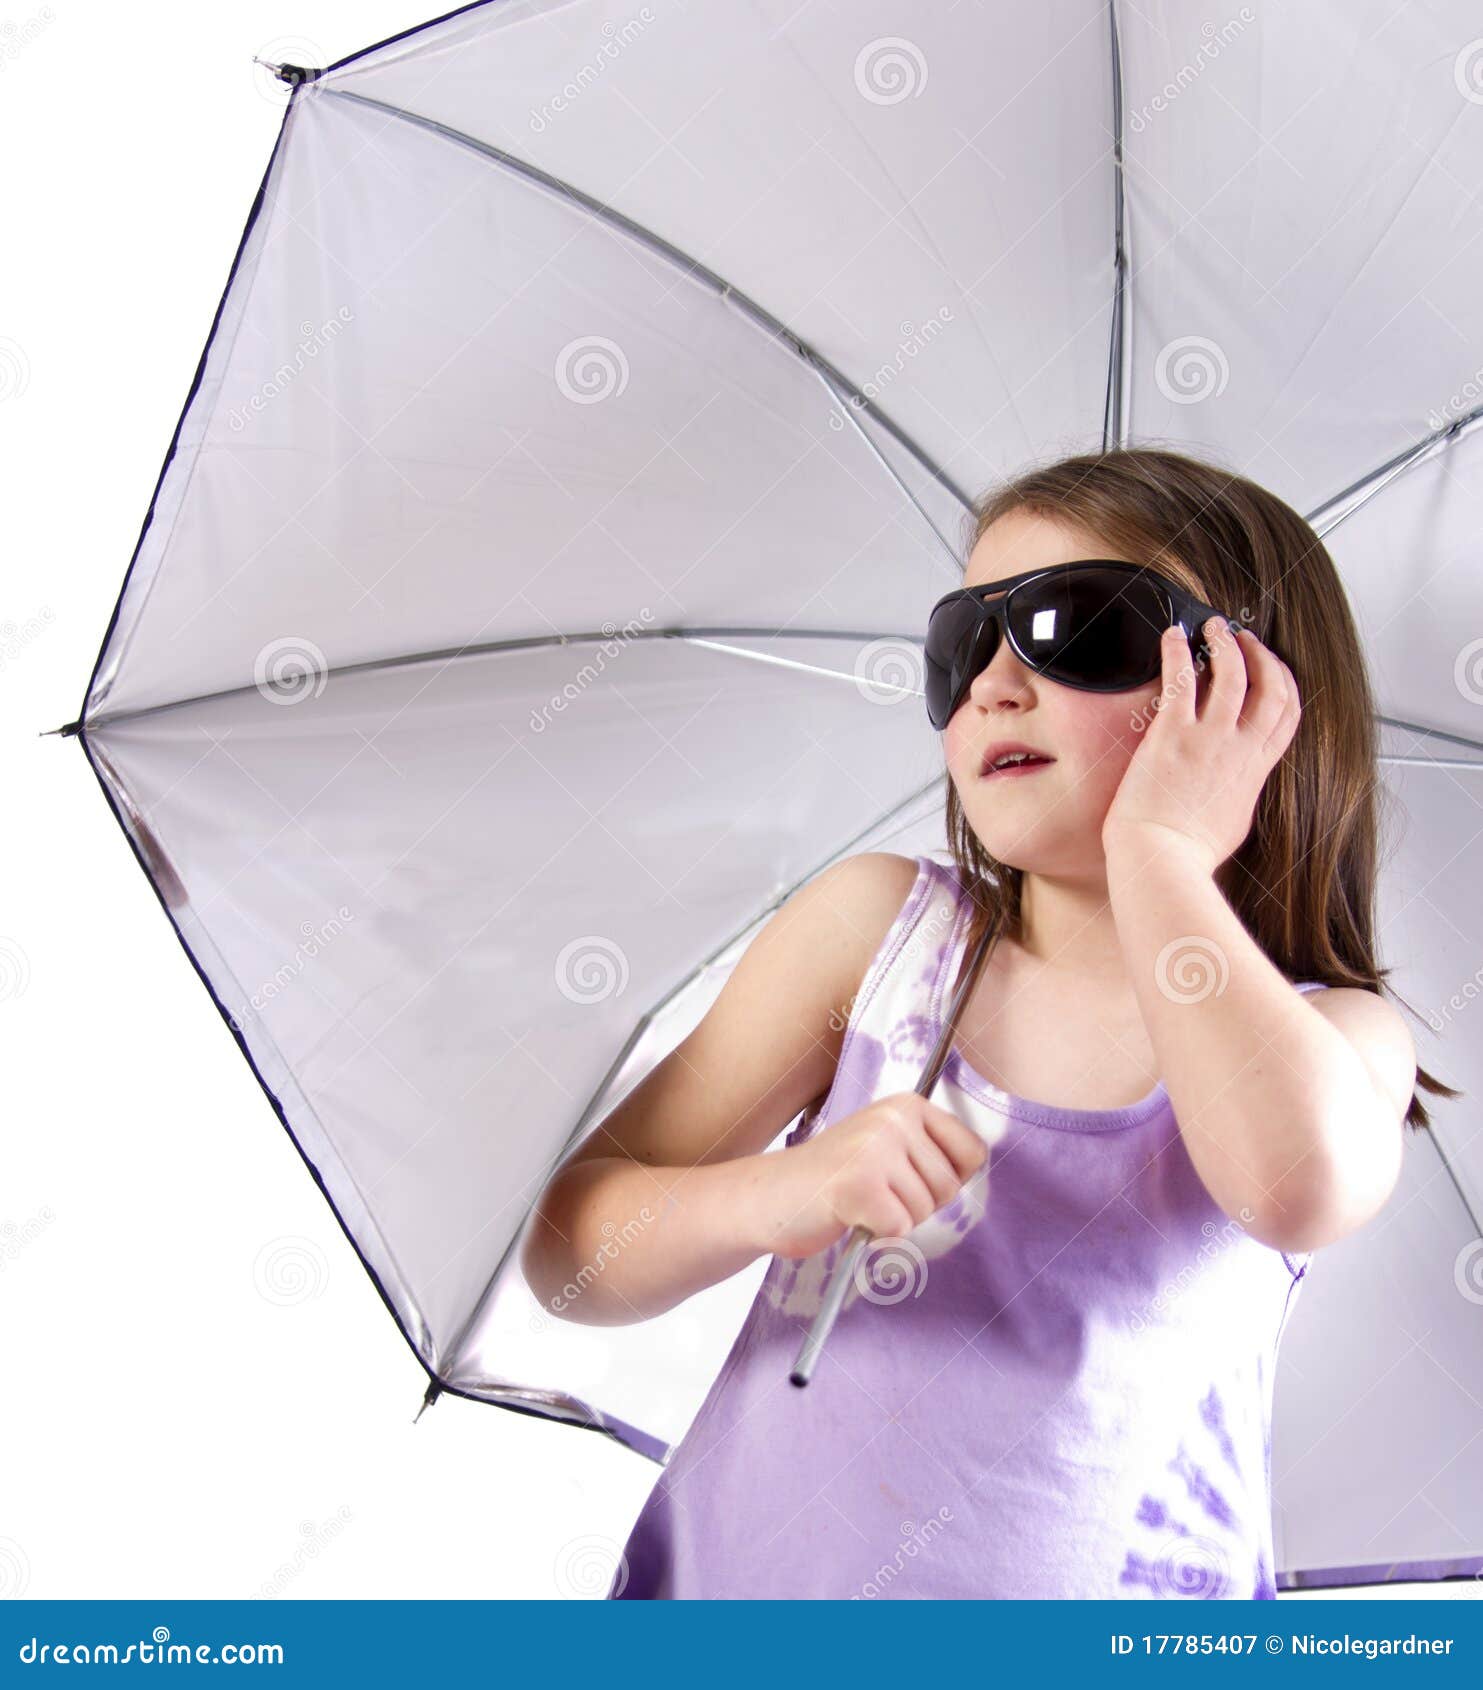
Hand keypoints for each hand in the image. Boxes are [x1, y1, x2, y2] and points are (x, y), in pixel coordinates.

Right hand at [747, 1092, 988, 1259]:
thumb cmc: (833, 1179)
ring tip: (860, 1201)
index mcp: (906, 1104)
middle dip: (918, 1204)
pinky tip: (849, 1215)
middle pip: (949, 1187)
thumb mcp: (886, 1145)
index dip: (949, 1179)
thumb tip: (980, 1161)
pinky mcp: (859, 1185)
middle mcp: (893, 1119)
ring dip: (894, 1219)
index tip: (912, 1179)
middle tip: (876, 1193)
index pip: (973, 1151)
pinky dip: (877, 1234)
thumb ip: (928, 1149)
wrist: (771, 1197)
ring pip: (924, 1210)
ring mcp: (874, 1150)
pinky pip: (899, 1228)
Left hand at [1100, 617, 1300, 875]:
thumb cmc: (1188, 850)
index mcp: (1256, 769)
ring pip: (1233, 674)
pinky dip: (1179, 651)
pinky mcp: (1172, 735)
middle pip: (1271, 687)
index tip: (1271, 667)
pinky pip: (1182, 679)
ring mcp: (1208, 740)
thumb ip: (1241, 792)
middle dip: (1262, 656)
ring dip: (1226, 643)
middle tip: (1244, 639)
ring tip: (1216, 627)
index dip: (1284, 682)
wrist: (1160, 858)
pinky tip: (1173, 635)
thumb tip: (1239, 784)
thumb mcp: (1235, 820)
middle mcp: (1240, 749)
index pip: (1288, 714)